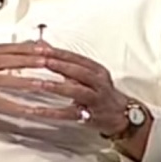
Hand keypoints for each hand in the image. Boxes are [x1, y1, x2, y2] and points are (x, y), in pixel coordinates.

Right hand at [0, 42, 51, 117]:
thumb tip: (15, 60)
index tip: (50, 48)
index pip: (7, 47)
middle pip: (8, 58)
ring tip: (49, 83)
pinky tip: (31, 112)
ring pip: (5, 78)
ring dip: (29, 81)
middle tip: (57, 61)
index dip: (29, 47)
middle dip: (34, 60)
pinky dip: (16, 107)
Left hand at [15, 43, 130, 135]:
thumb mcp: (86, 73)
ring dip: (56, 87)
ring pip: (76, 91)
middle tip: (42, 60)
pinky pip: (70, 114)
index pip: (76, 58)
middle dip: (60, 65)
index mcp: (96, 70)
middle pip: (78, 71)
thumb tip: (43, 45)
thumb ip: (65, 61)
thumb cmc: (99, 91)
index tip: (41, 48)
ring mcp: (95, 99)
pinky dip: (53, 112)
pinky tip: (38, 110)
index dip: (59, 52)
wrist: (122, 114)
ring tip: (39, 84)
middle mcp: (98, 82)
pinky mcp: (90, 116)